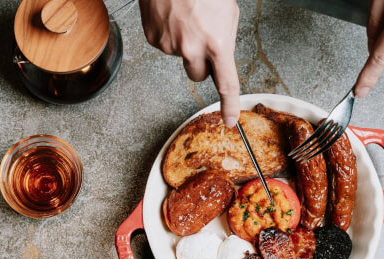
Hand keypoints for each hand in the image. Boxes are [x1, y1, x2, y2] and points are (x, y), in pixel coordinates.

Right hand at [139, 0, 240, 125]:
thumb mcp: (226, 13)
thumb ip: (224, 40)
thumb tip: (219, 57)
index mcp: (217, 43)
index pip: (226, 84)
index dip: (229, 105)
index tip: (229, 120)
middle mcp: (192, 49)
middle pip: (197, 76)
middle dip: (200, 64)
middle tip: (201, 41)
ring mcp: (170, 46)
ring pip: (180, 58)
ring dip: (184, 44)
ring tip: (185, 18)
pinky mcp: (154, 40)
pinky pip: (164, 46)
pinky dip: (168, 34)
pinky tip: (172, 17)